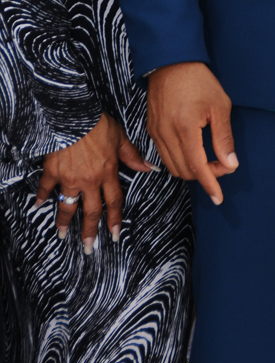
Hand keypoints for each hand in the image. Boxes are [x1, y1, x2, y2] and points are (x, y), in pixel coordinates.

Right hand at [35, 112, 152, 250]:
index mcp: (108, 172)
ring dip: (64, 222)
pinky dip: (41, 196)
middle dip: (90, 231)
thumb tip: (150, 168)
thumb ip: (133, 156)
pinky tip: (37, 206)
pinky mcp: (53, 171)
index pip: (113, 202)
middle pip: (91, 211)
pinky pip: (46, 188)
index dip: (114, 220)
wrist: (75, 115)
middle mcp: (90, 180)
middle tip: (88, 247)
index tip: (114, 235)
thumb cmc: (98, 124)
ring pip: (68, 205)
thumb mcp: (120, 138)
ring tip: (62, 235)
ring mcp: (70, 177)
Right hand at [146, 62, 237, 204]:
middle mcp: (166, 134)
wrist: (171, 61)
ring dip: (190, 170)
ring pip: (171, 166)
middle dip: (204, 175)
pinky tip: (192, 154)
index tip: (219, 198)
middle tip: (222, 165)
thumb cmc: (199, 80)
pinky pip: (163, 155)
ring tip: (210, 160)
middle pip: (183, 171)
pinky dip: (178, 161)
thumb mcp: (219, 106)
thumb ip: (223, 138)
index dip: (210, 184)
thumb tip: (230, 164)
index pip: (197, 167)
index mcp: (185, 129)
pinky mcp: (151, 129)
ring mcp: (155, 132)